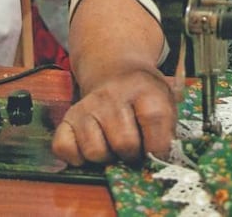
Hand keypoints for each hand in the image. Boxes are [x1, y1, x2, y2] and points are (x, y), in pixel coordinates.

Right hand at [52, 68, 175, 165]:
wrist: (115, 71)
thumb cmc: (143, 95)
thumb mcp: (165, 102)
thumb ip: (166, 130)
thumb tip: (160, 160)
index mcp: (143, 89)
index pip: (154, 120)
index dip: (159, 146)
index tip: (158, 154)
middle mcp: (111, 96)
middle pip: (124, 144)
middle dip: (133, 156)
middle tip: (135, 149)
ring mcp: (86, 107)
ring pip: (95, 152)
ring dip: (107, 158)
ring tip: (114, 147)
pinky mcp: (67, 118)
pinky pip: (65, 148)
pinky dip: (77, 157)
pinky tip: (91, 147)